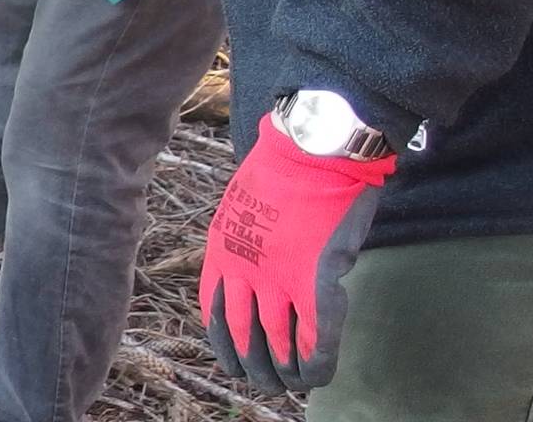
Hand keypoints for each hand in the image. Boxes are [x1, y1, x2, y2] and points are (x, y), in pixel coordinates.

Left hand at [199, 113, 395, 392]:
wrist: (314, 145)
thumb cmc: (286, 168)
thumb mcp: (245, 206)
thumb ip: (247, 243)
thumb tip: (261, 274)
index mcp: (222, 251)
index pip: (214, 313)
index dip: (225, 345)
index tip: (234, 363)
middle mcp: (244, 269)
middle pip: (242, 335)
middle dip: (254, 367)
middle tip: (266, 384)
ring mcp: (280, 276)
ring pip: (277, 343)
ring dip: (284, 372)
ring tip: (291, 387)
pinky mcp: (318, 277)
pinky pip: (315, 335)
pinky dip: (316, 362)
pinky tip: (317, 377)